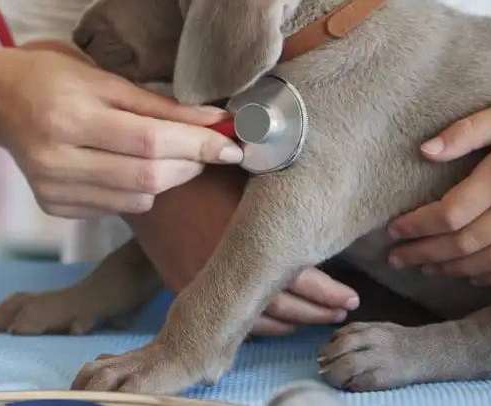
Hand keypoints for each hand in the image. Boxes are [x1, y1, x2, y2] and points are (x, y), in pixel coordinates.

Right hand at [0, 38, 239, 216]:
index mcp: (67, 116)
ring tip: (170, 153)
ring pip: (136, 198)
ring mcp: (52, 187)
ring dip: (168, 179)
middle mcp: (55, 158)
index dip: (197, 144)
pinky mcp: (53, 205)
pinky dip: (137, 189)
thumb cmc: (51, 75)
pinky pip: (116, 207)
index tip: (232, 141)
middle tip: (211, 149)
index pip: (148, 141)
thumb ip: (154, 102)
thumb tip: (213, 120)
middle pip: (146, 177)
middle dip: (190, 164)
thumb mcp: (100, 75)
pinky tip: (128, 165)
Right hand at [125, 167, 358, 335]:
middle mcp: (223, 267)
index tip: (352, 296)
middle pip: (282, 306)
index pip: (299, 279)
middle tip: (343, 309)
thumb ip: (280, 185)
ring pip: (255, 319)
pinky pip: (225, 317)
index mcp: (246, 238)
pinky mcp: (181, 285)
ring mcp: (199, 281)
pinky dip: (257, 324)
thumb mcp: (243, 167)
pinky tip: (277, 318)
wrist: (139, 176)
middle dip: (318, 311)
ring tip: (317, 317)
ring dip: (292, 321)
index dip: (329, 292)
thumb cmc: (197, 166)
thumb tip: (328, 178)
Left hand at [388, 87, 490, 285]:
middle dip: (425, 253)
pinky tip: (471, 275)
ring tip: (425, 268)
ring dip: (453, 269)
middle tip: (396, 259)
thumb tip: (425, 150)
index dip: (418, 226)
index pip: (451, 213)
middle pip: (465, 243)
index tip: (393, 231)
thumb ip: (468, 130)